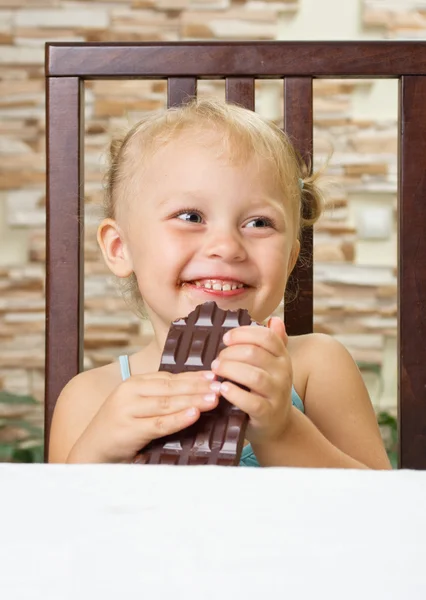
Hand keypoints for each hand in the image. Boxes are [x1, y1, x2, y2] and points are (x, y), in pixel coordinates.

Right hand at [68, 371, 218, 462]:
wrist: (91, 451)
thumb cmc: (120, 429)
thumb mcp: (138, 407)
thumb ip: (160, 398)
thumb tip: (194, 392)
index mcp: (134, 383)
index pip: (169, 377)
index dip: (193, 377)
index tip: (215, 376)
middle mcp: (130, 392)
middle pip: (171, 387)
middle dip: (198, 387)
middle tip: (221, 386)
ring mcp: (127, 410)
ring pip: (167, 403)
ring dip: (193, 400)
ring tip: (214, 399)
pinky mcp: (128, 430)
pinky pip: (159, 423)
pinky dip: (178, 418)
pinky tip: (194, 415)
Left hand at [210, 317, 292, 444]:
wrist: (276, 424)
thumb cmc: (266, 389)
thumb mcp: (272, 365)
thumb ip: (272, 342)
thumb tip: (274, 319)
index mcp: (282, 357)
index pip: (266, 337)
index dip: (244, 333)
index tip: (226, 338)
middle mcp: (283, 373)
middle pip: (255, 354)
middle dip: (231, 353)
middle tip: (217, 360)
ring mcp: (277, 394)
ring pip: (254, 376)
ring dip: (230, 370)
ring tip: (216, 370)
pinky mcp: (267, 413)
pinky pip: (251, 402)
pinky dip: (235, 394)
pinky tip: (222, 389)